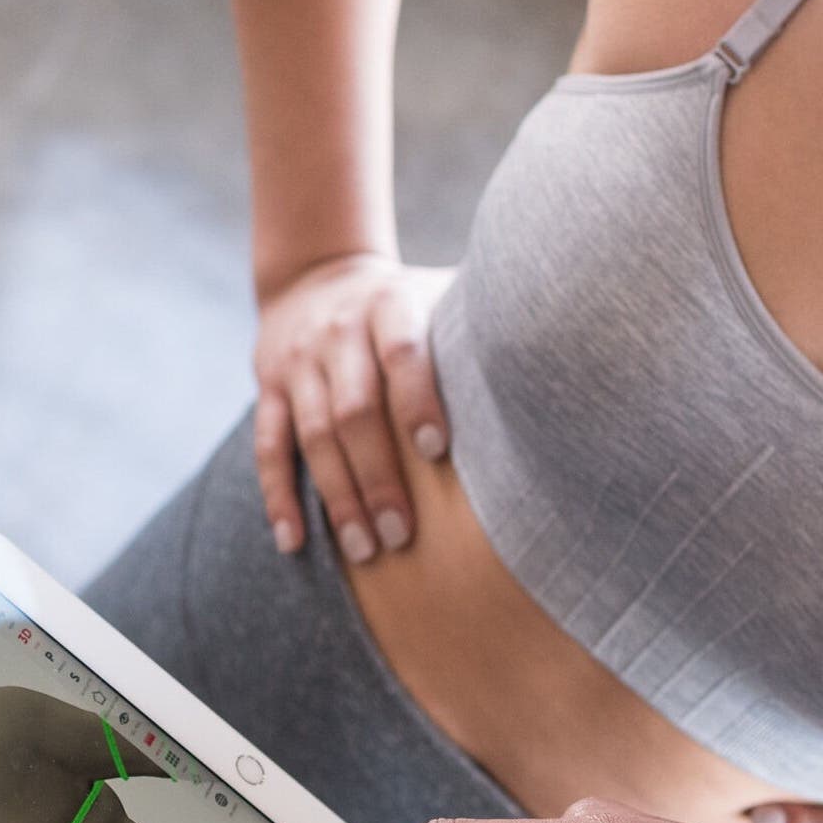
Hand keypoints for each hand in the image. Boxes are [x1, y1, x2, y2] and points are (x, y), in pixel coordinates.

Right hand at [253, 253, 456, 562]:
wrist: (314, 272)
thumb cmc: (403, 303)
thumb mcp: (437, 293)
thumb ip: (478, 321)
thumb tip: (554, 353)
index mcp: (388, 307)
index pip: (401, 353)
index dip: (418, 401)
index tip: (437, 452)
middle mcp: (337, 333)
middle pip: (353, 411)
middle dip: (378, 477)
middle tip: (401, 535)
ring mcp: (298, 363)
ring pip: (312, 436)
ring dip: (337, 497)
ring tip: (363, 549)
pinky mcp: (268, 388)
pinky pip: (269, 447)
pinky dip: (279, 496)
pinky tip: (294, 540)